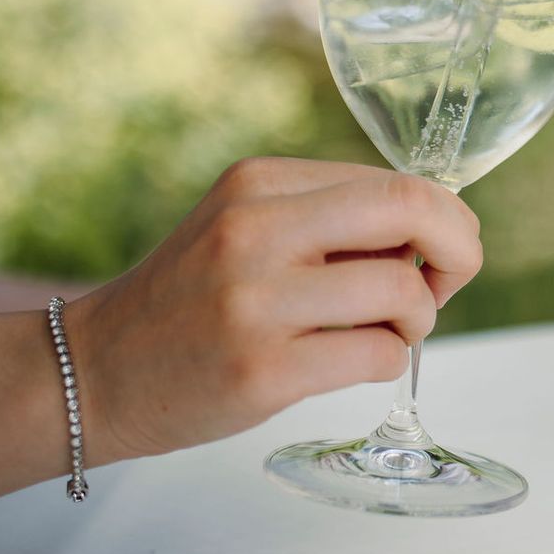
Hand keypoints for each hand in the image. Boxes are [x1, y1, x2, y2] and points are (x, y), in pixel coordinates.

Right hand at [61, 158, 480, 463]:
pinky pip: (376, 355)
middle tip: (447, 283)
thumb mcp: (245, 228)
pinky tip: (356, 362)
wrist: (94, 372)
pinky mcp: (260, 370)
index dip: (443, 218)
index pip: (394, 181)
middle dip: (459, 250)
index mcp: (258, 183)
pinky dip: (388, 360)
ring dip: (418, 319)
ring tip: (388, 333)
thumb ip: (329, 220)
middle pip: (411, 210)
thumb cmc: (190, 302)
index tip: (440, 251)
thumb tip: (436, 232)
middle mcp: (254, 230)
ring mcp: (255, 301)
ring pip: (401, 292)